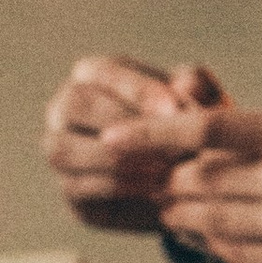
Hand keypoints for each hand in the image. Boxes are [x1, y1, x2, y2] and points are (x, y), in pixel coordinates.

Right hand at [43, 56, 226, 231]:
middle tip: (167, 142)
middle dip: (123, 124)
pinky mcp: (70, 191)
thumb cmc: (191, 123)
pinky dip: (117, 187)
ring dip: (115, 158)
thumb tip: (186, 86)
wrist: (190, 177)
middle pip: (75, 105)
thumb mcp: (202, 99)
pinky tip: (154, 188)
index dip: (138, 90)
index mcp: (93, 74)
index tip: (174, 110)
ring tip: (163, 166)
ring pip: (64, 149)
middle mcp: (65, 108)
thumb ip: (196, 86)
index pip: (102, 71)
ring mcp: (60, 149)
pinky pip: (77, 186)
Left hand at [154, 105, 261, 262]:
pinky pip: (233, 255)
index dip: (153, 134)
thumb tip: (195, 136)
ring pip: (208, 222)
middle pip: (198, 181)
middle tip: (162, 182)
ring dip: (185, 217)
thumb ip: (261, 131)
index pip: (208, 128)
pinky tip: (217, 234)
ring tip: (183, 209)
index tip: (114, 137)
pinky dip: (214, 244)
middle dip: (170, 183)